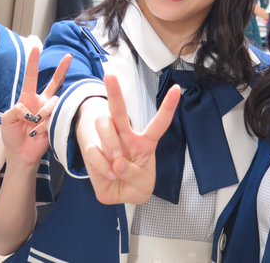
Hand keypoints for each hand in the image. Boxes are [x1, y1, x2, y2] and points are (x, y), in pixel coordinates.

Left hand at [1, 46, 71, 167]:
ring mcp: (50, 112)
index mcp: (27, 99)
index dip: (33, 62)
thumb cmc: (12, 137)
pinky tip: (39, 133)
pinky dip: (45, 124)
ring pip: (53, 102)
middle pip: (54, 82)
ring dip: (42, 114)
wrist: (21, 155)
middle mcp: (41, 102)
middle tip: (69, 56)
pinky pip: (55, 116)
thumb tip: (28, 107)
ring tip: (34, 128)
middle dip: (61, 69)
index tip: (36, 47)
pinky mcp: (56, 121)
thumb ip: (14, 110)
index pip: (31, 77)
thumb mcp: (6, 121)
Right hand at [77, 75, 180, 204]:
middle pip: (119, 111)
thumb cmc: (134, 183)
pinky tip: (108, 173)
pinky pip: (94, 150)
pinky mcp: (93, 149)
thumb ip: (134, 174)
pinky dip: (102, 165)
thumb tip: (117, 163)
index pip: (159, 123)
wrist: (116, 194)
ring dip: (110, 146)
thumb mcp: (142, 185)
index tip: (176, 88)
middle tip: (110, 76)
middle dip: (114, 92)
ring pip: (104, 125)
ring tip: (116, 165)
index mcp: (145, 142)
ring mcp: (109, 141)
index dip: (168, 107)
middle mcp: (126, 136)